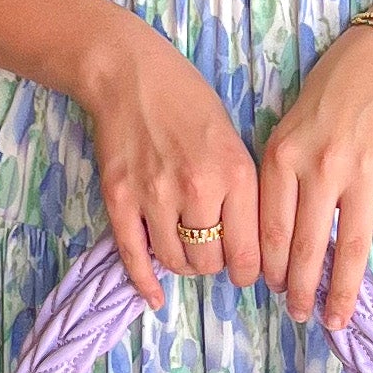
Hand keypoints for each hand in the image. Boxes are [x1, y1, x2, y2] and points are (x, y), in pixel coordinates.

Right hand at [80, 24, 261, 304]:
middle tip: (213, 254)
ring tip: (185, 250)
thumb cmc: (189, 101)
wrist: (130, 75)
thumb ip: (243, 191)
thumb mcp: (234, 139)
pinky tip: (154, 297)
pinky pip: (134, 256)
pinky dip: (145, 283)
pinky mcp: (119, 199)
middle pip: (211, 262)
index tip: (247, 273)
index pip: (249, 251)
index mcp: (235, 173)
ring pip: (176, 262)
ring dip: (183, 265)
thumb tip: (253, 245)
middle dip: (215, 266)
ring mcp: (154, 196)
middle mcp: (198, 189)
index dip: (250, 272)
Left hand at [260, 21, 372, 326]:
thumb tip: (278, 236)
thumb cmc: (332, 88)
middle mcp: (320, 169)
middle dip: (301, 291)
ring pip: (349, 250)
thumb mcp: (288, 124)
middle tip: (300, 317)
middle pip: (305, 247)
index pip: (269, 229)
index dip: (270, 268)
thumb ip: (280, 175)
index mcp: (284, 156)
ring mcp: (363, 174)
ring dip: (342, 293)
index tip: (271, 289)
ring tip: (337, 322)